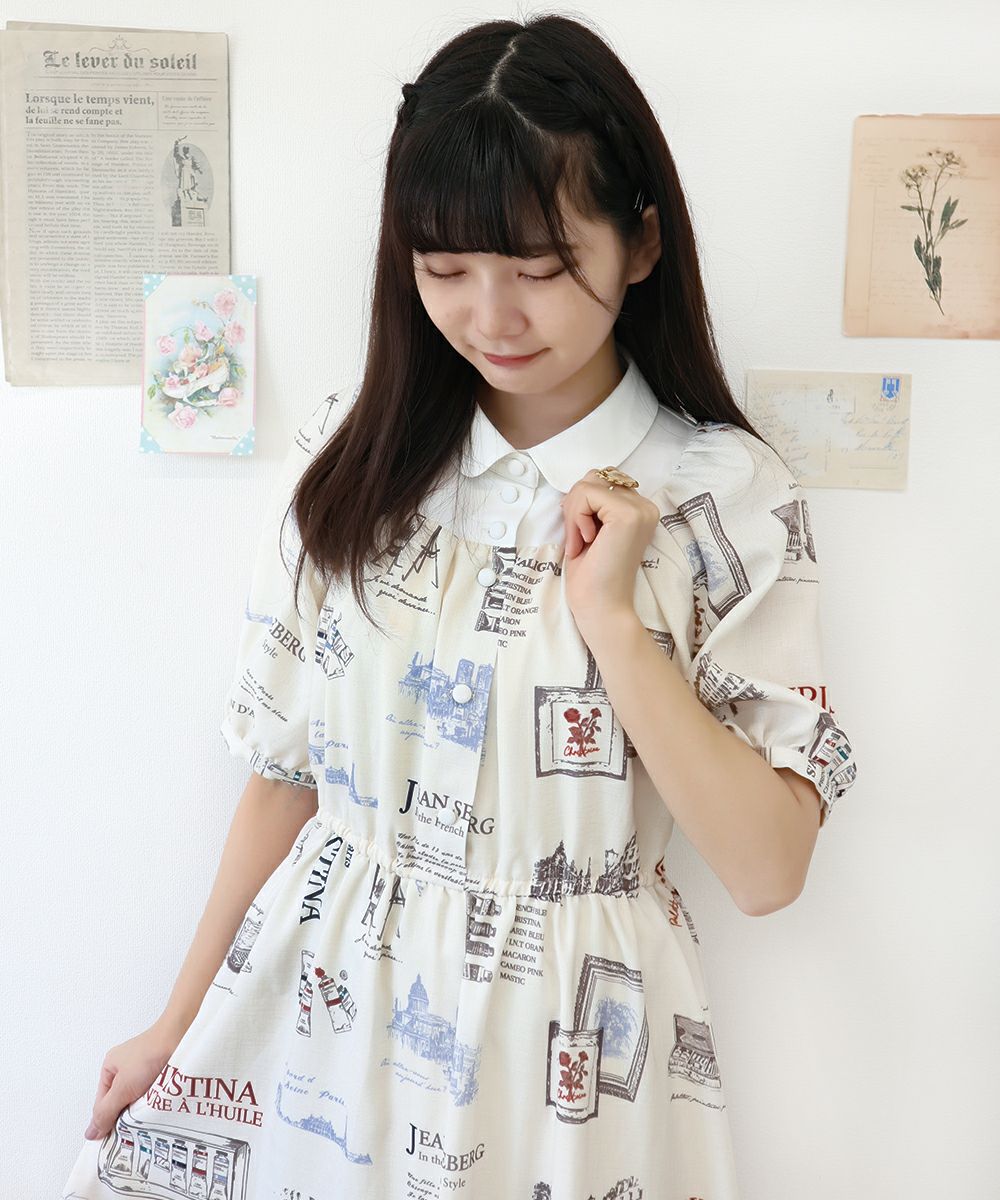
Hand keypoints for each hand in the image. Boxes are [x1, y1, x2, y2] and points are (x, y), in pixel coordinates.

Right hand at [83, 1019, 180, 1140]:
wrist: (181, 1037)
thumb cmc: (150, 1053)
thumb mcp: (121, 1088)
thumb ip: (105, 1111)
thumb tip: (91, 1132)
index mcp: (111, 1068)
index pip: (102, 1103)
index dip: (107, 1121)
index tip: (113, 1140)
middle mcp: (127, 1068)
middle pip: (122, 1102)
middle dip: (128, 1115)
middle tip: (133, 1127)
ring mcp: (146, 1070)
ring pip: (139, 1101)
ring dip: (144, 1109)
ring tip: (149, 1113)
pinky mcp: (162, 1073)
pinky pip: (155, 1095)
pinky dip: (157, 1102)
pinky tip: (161, 1106)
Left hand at [560, 468, 660, 633]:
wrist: (601, 607)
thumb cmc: (592, 575)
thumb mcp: (591, 528)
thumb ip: (593, 504)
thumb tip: (579, 485)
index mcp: (640, 510)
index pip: (601, 481)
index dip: (580, 505)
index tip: (581, 536)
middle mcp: (646, 506)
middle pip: (594, 477)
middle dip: (575, 506)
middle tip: (578, 539)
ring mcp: (640, 510)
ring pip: (588, 484)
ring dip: (573, 513)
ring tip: (581, 542)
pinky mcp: (628, 515)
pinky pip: (587, 494)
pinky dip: (575, 517)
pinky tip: (585, 541)